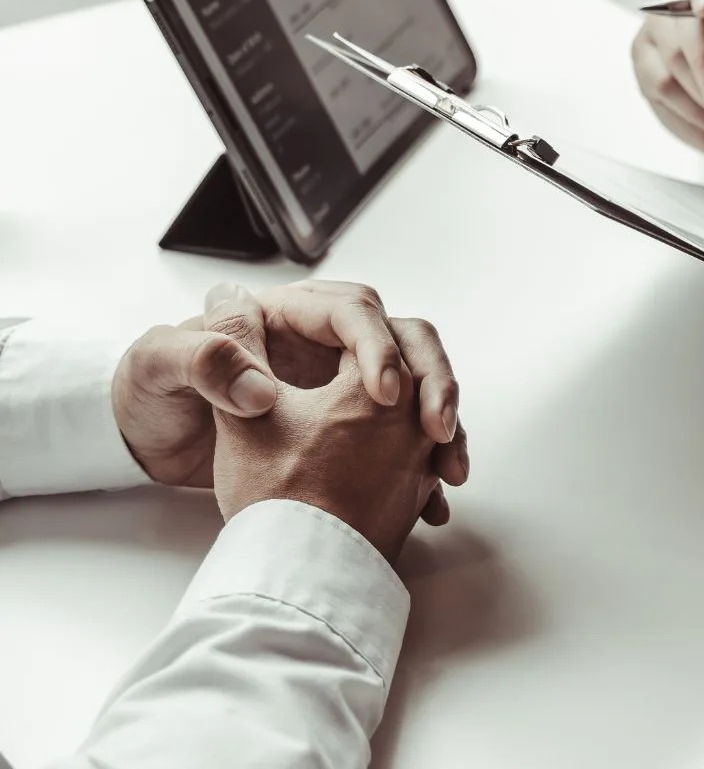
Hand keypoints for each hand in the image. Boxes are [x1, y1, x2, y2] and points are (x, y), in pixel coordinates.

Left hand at [112, 281, 466, 499]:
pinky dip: (426, 465)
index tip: (384, 393)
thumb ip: (202, 360)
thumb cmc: (151, 391)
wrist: (149, 446)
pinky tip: (433, 498)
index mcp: (287, 314)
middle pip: (407, 340)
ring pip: (418, 387)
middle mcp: (324, 343)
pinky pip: (406, 437)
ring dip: (442, 424)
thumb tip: (259, 387)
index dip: (377, 345)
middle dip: (434, 380)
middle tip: (437, 427)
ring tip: (448, 468)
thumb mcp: (159, 365)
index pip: (354, 310)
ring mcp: (343, 384)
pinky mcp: (351, 426)